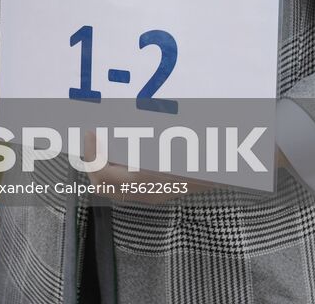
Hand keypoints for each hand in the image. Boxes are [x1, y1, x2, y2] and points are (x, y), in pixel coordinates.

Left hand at [81, 132, 215, 203]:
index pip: (105, 176)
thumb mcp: (170, 136)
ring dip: (102, 166)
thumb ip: (142, 131)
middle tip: (90, 140)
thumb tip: (115, 119)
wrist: (225, 167)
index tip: (89, 132)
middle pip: (104, 186)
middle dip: (91, 163)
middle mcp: (147, 192)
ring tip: (101, 143)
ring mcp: (151, 195)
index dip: (91, 155)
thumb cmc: (199, 148)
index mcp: (148, 179)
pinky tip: (119, 150)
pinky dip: (115, 169)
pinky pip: (125, 186)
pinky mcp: (156, 192)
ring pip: (113, 188)